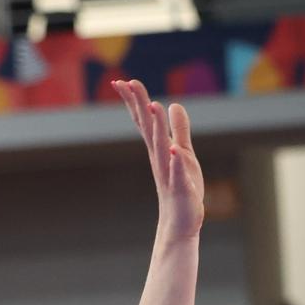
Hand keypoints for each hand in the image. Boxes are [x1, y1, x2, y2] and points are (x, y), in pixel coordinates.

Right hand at [112, 78, 204, 242]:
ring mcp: (169, 174)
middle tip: (128, 84)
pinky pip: (177, 174)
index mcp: (159, 149)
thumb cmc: (182, 188)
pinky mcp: (181, 189)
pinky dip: (175, 163)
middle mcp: (160, 158)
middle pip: (148, 128)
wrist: (180, 223)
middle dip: (139, 105)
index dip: (134, 101)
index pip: (144, 121)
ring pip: (162, 147)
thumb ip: (180, 129)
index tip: (121, 82)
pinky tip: (174, 151)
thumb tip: (174, 104)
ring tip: (153, 106)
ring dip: (157, 127)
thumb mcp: (184, 152)